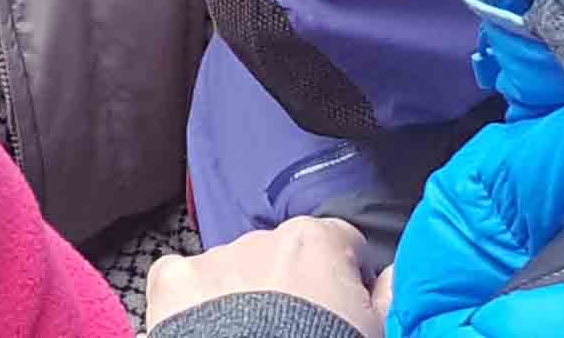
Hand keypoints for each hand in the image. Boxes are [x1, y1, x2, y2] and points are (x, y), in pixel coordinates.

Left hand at [144, 219, 377, 335]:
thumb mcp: (377, 331)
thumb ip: (389, 295)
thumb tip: (392, 274)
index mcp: (316, 241)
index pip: (340, 243)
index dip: (345, 278)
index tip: (342, 311)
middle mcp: (261, 237)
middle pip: (282, 256)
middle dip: (288, 286)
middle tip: (293, 330)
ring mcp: (212, 257)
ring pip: (232, 269)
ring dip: (242, 295)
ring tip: (249, 335)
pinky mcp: (171, 281)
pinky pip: (181, 283)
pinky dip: (191, 303)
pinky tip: (207, 331)